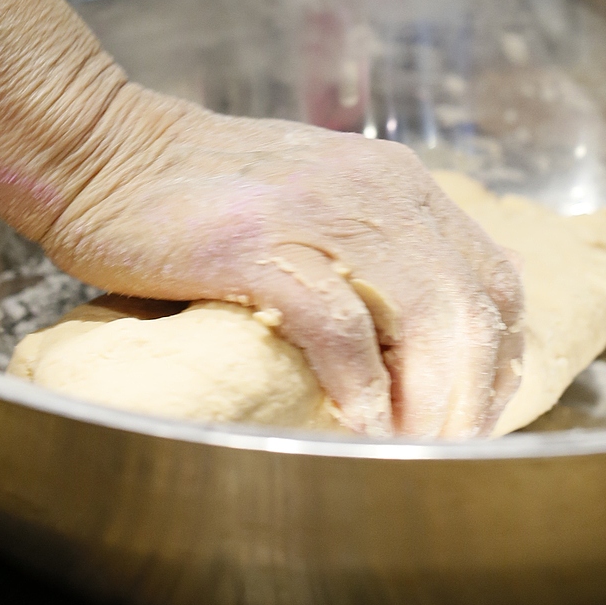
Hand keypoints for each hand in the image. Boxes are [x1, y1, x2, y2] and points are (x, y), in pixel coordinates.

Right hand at [39, 89, 523, 438]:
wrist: (103, 149)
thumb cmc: (198, 194)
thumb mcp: (313, 206)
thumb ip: (365, 256)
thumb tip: (405, 354)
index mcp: (398, 183)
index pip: (494, 278)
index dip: (501, 359)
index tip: (480, 415)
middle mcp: (379, 190)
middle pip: (474, 310)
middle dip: (474, 398)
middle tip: (449, 455)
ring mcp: (324, 214)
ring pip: (428, 321)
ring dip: (430, 404)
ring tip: (412, 452)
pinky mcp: (265, 245)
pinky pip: (342, 329)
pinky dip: (361, 388)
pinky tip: (356, 425)